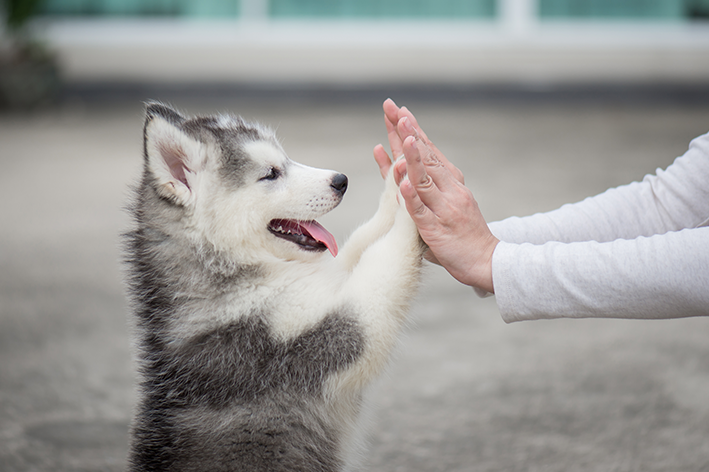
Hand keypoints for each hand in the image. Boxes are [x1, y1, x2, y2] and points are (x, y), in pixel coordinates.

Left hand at [374, 99, 497, 292]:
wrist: (488, 261)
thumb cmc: (463, 234)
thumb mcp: (447, 204)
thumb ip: (426, 188)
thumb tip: (404, 171)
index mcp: (451, 183)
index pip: (429, 151)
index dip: (413, 131)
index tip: (399, 111)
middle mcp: (449, 190)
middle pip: (425, 157)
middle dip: (408, 132)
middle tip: (394, 109)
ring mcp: (443, 208)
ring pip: (424, 179)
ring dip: (412, 156)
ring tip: (402, 135)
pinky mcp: (436, 229)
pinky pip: (421, 211)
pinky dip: (411, 197)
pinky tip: (402, 183)